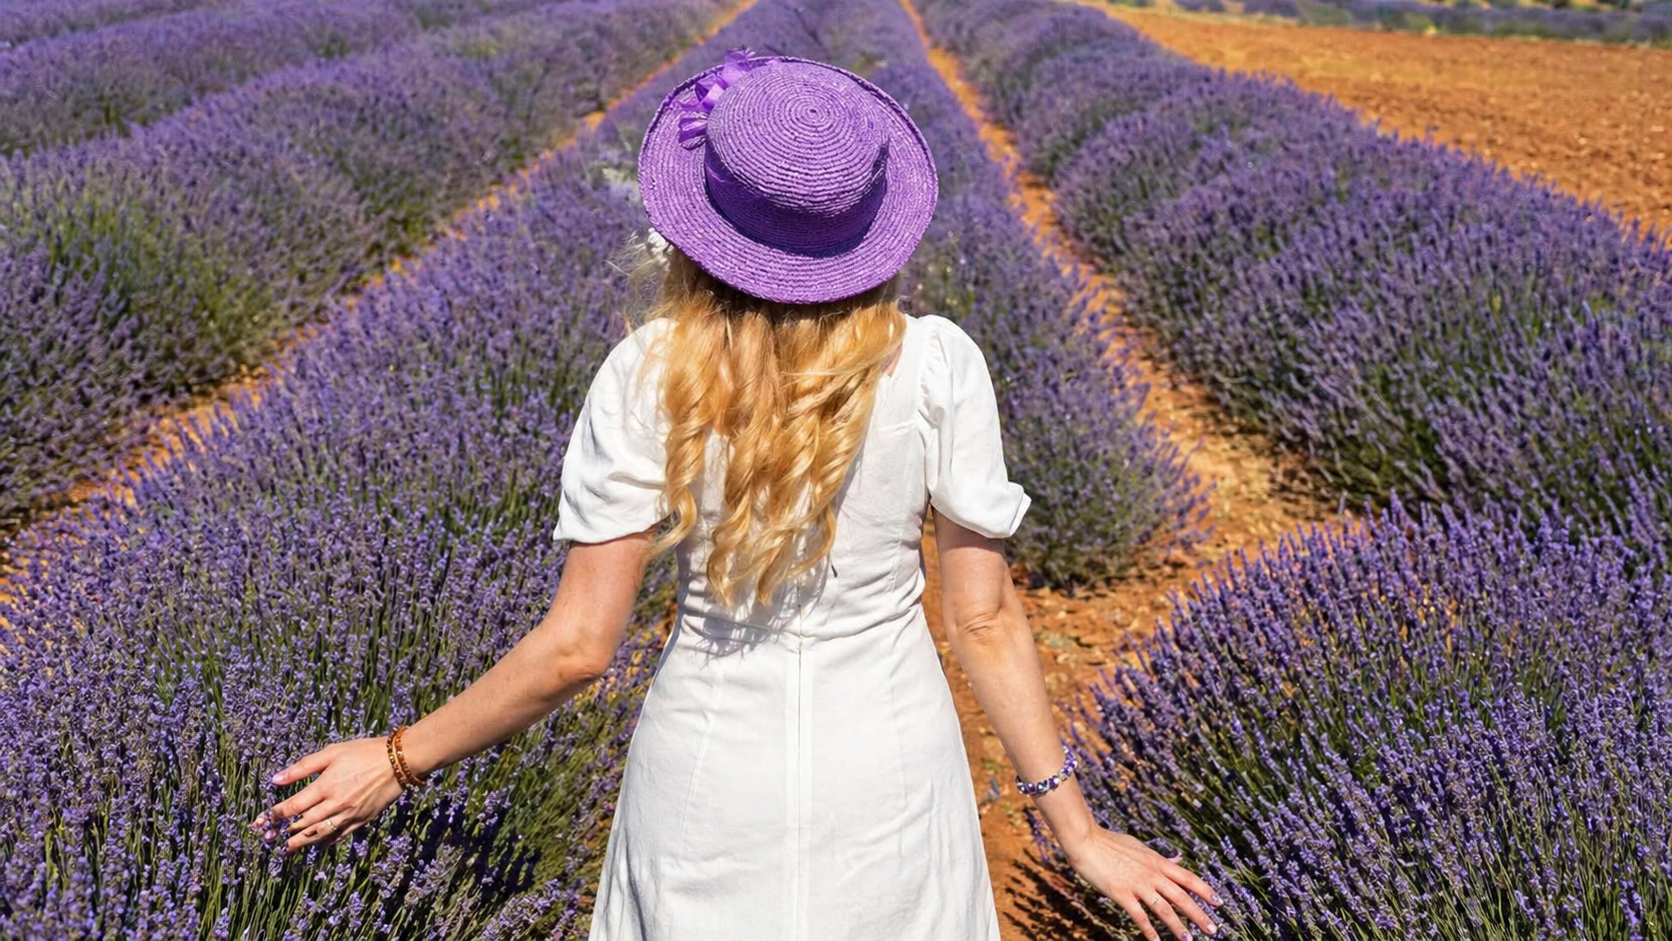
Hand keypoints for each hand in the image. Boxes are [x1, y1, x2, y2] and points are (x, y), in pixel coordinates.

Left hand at [248, 737, 406, 852]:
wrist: (400, 762)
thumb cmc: (365, 752)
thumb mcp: (332, 752)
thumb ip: (303, 767)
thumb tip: (276, 779)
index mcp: (326, 785)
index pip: (293, 806)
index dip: (274, 815)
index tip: (261, 821)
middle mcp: (336, 804)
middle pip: (303, 824)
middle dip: (283, 832)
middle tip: (268, 839)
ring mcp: (349, 815)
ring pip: (319, 834)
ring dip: (301, 843)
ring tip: (287, 848)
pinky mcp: (362, 820)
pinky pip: (339, 836)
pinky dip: (325, 843)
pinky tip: (316, 846)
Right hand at [1063, 827, 1222, 939]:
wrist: (1086, 840)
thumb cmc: (1109, 842)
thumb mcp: (1139, 846)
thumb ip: (1158, 856)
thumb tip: (1176, 858)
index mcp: (1156, 861)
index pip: (1187, 877)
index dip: (1204, 891)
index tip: (1218, 902)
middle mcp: (1151, 873)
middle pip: (1181, 896)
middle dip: (1199, 915)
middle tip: (1213, 929)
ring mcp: (1137, 884)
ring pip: (1164, 909)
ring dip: (1178, 927)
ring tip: (1189, 940)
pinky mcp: (1121, 893)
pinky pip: (1139, 916)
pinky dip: (1150, 931)